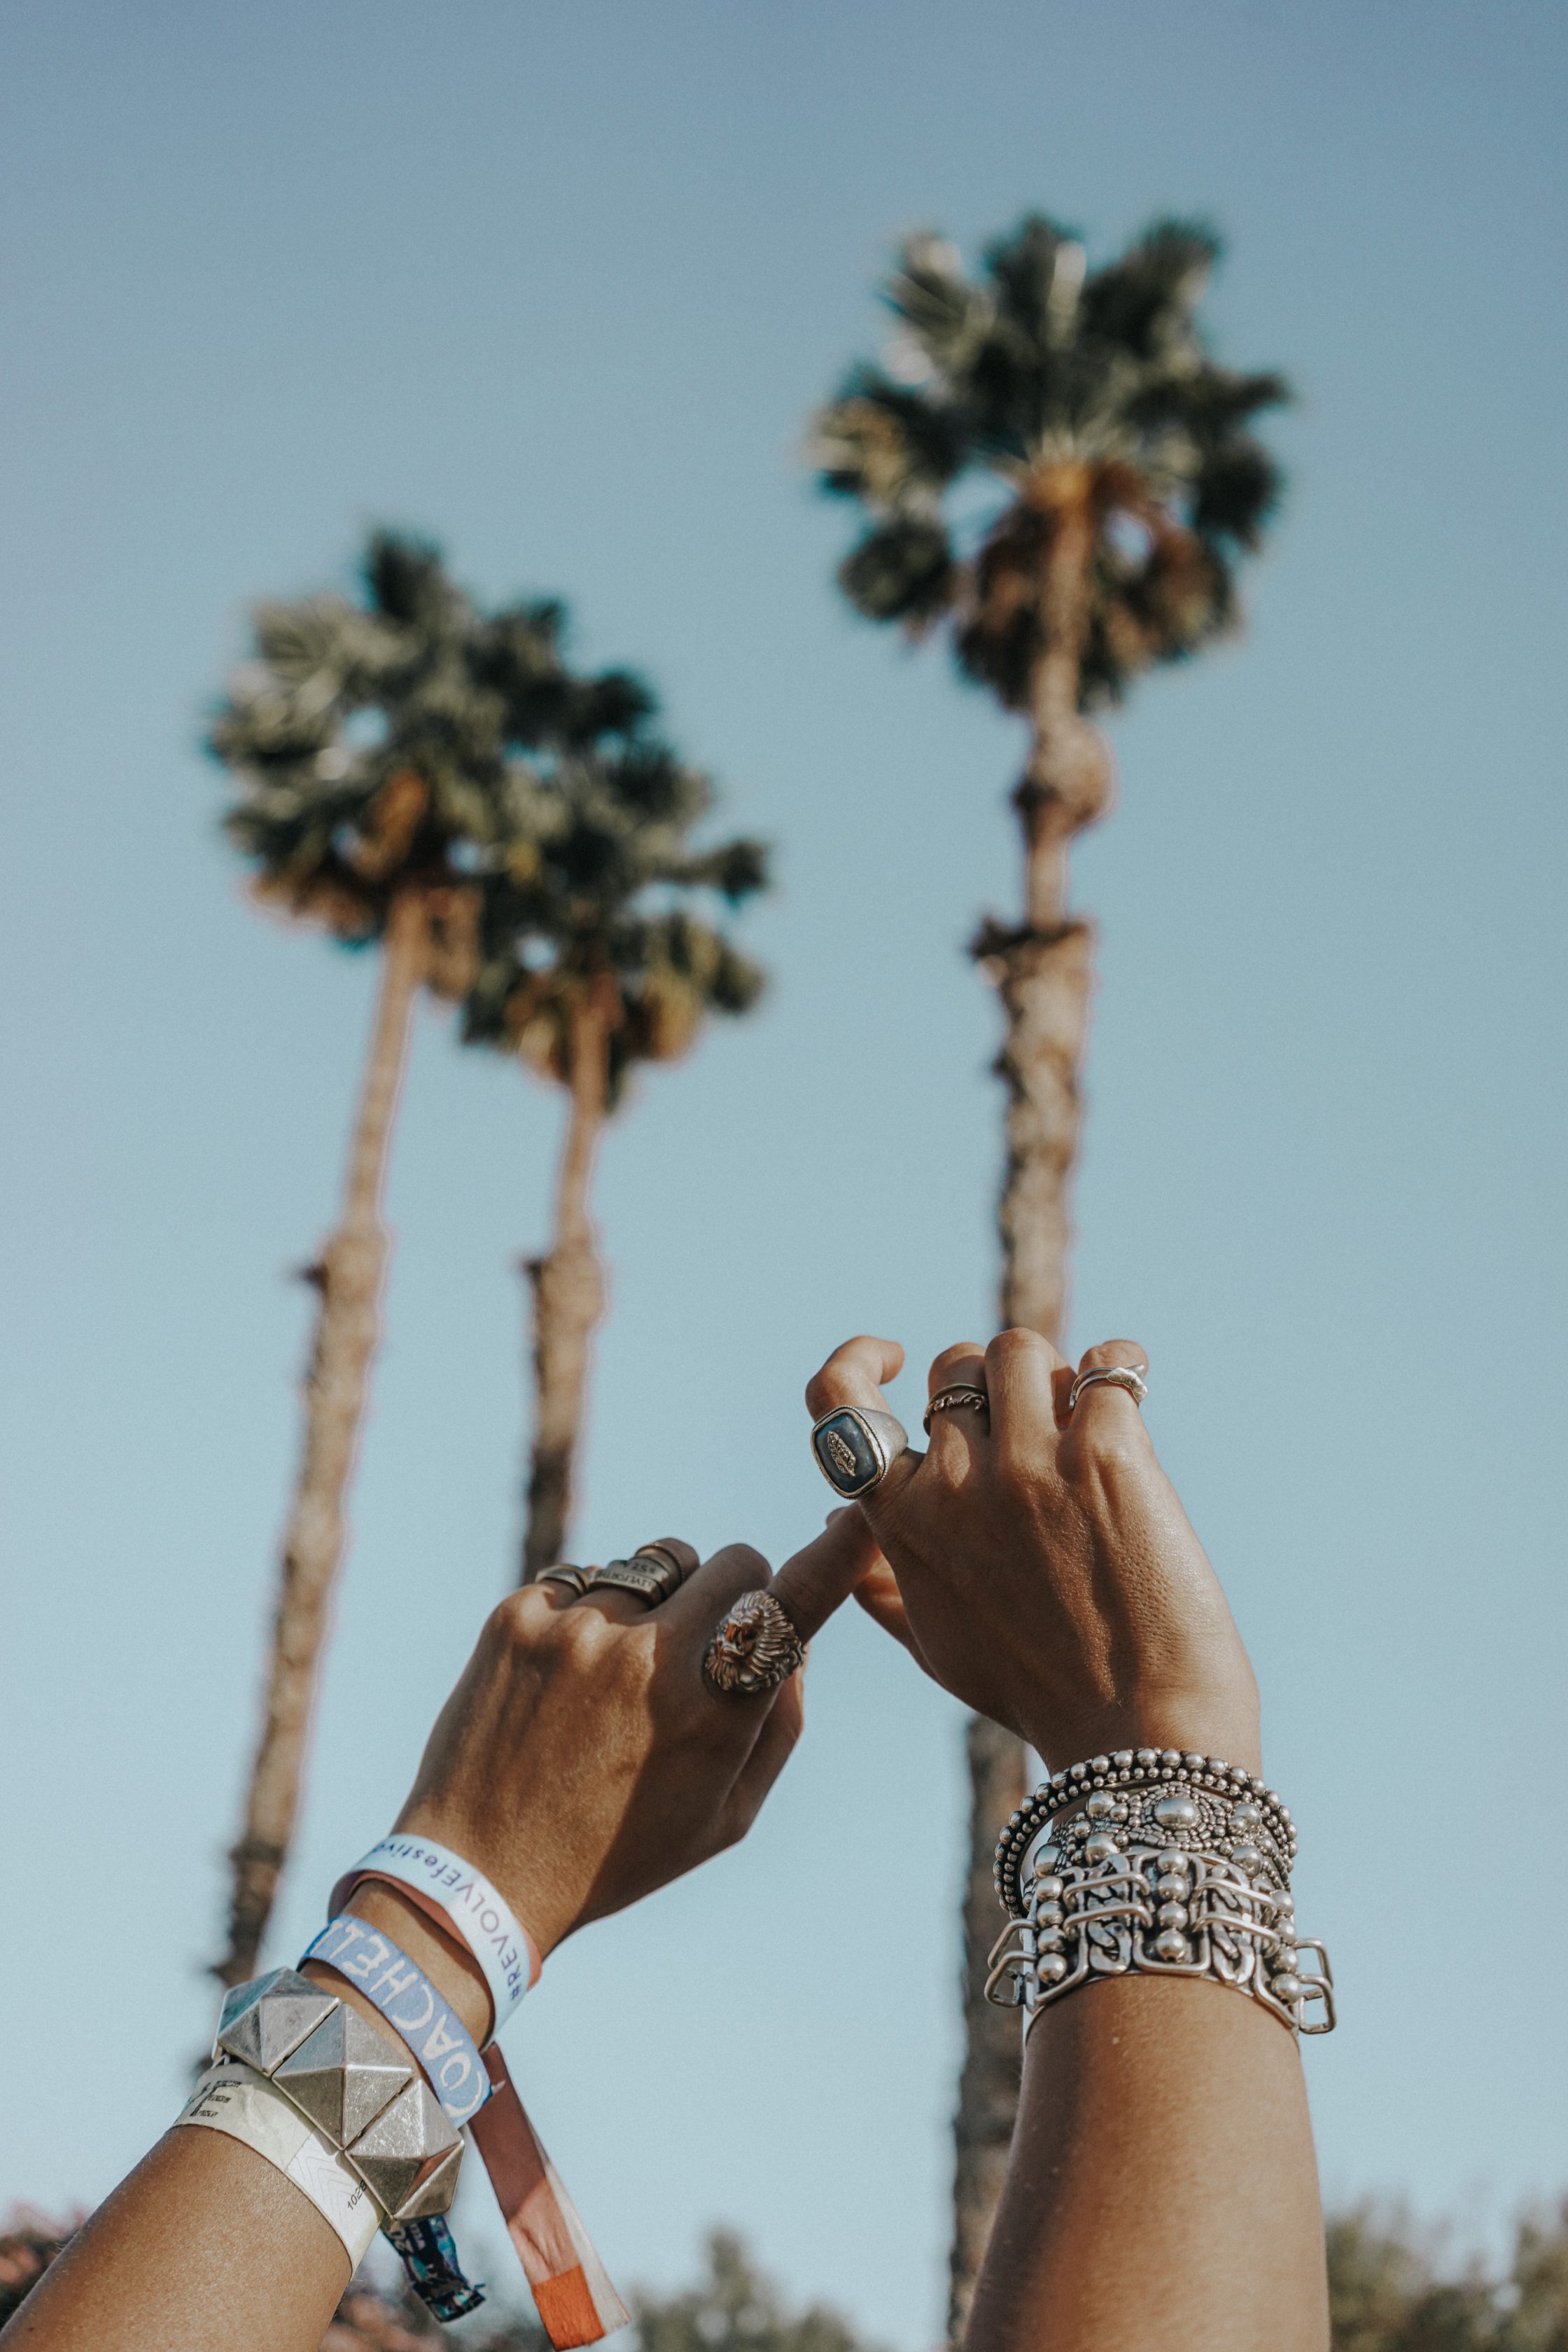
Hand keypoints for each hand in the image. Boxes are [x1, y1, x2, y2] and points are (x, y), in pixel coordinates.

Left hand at [389, 1515, 878, 1967]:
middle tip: (706, 1644)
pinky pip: (585, 1578)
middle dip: (735, 1593)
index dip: (837, 1557)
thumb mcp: (727, 1816)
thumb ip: (780, 1721)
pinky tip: (565, 1680)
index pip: (794, 1604)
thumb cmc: (618, 1852)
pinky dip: (588, 1615)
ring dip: (656, 1603)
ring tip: (618, 1675)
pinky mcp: (518, 1616)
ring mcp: (578, 1628)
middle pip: (732, 1561)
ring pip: (656, 1564)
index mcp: (713, 1711)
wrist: (477, 1873)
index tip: (858, 1522)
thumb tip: (797, 1635)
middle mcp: (650, 1656)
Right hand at [807, 1331, 1259, 1772]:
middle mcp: (956, 1483)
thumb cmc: (1040, 1694)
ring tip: (1084, 1421)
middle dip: (994, 1388)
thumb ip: (883, 1583)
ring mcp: (1029, 1464)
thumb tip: (836, 1527)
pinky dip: (1121, 1369)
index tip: (896, 1357)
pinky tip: (1131, 1405)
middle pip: (957, 1368)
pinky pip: (1107, 1365)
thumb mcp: (939, 1644)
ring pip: (1022, 1350)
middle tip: (1035, 1432)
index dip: (858, 1359)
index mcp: (901, 1523)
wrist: (1138, 1736)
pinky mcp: (1107, 1455)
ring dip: (1054, 1374)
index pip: (839, 1403)